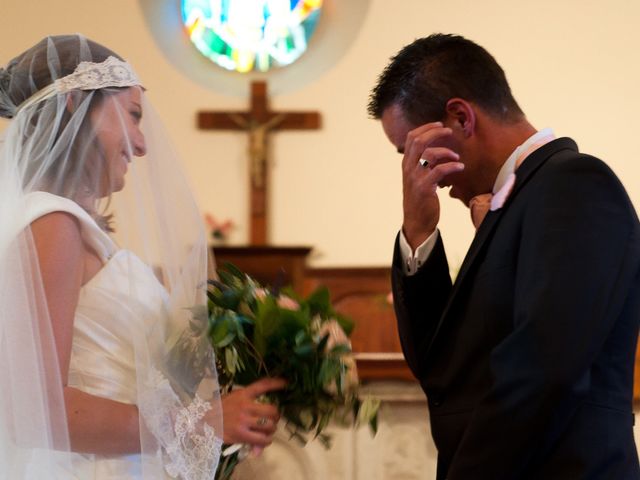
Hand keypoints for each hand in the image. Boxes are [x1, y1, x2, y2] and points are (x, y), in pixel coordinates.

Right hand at [221, 378, 285, 448]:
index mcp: (243, 394)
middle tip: (273, 418)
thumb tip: (262, 411)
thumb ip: (248, 405)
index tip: (285, 383)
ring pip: (269, 426)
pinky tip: (264, 440)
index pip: (262, 385)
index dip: (276, 383)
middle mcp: (245, 406)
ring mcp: (243, 421)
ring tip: (269, 430)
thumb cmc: (219, 409)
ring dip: (272, 429)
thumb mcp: (232, 399)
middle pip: (272, 410)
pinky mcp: (240, 434)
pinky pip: (261, 439)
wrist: (202, 421)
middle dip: (276, 416)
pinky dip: (266, 441)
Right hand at [401, 122, 463, 249]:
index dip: (426, 128)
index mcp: (406, 164)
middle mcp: (408, 168)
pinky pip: (439, 170)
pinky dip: (452, 166)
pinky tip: (460, 168)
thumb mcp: (417, 179)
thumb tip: (439, 150)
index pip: (411, 138)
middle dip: (435, 132)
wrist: (417, 222)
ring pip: (428, 153)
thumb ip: (424, 164)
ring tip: (456, 157)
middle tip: (449, 132)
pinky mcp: (424, 188)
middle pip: (419, 141)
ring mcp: (415, 178)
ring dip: (446, 152)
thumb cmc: (420, 200)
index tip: (440, 125)